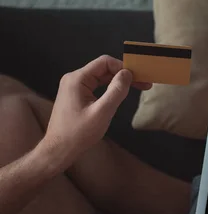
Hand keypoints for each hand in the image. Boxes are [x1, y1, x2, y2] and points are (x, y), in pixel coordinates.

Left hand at [39, 55, 151, 169]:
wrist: (58, 151)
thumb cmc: (79, 133)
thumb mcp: (102, 112)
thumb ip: (116, 91)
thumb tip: (127, 73)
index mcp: (77, 79)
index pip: (105, 62)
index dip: (123, 67)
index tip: (139, 77)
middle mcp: (74, 78)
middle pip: (103, 69)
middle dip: (123, 75)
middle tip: (144, 84)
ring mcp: (73, 87)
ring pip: (100, 78)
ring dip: (118, 82)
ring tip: (137, 88)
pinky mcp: (75, 96)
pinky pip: (96, 86)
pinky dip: (109, 89)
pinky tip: (120, 95)